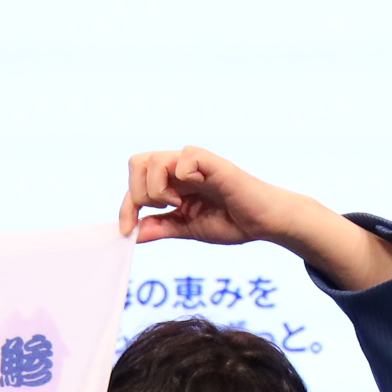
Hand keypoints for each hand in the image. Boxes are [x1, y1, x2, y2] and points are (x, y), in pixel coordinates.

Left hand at [119, 146, 391, 292]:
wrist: (265, 223)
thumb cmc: (233, 222)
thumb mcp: (189, 228)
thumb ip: (163, 227)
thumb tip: (135, 234)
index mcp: (173, 181)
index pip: (137, 182)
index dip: (126, 206)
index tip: (126, 231)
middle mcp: (180, 167)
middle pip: (137, 163)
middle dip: (136, 194)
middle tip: (158, 212)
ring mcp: (195, 163)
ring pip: (154, 161)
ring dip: (155, 189)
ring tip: (177, 204)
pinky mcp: (212, 162)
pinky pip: (183, 158)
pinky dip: (179, 177)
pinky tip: (190, 195)